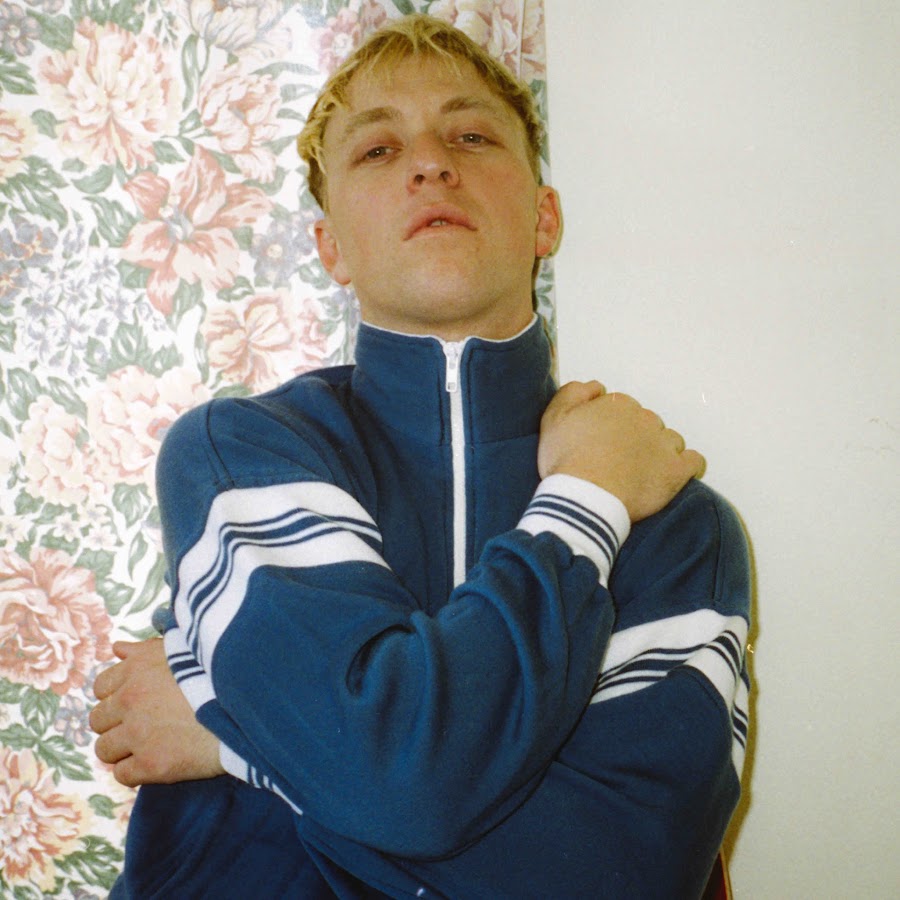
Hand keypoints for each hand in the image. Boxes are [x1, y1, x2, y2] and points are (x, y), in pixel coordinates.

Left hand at [90, 638, 224, 786]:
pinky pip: (122, 775)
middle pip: (98, 720)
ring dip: (123, 749)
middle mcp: (130, 700)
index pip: (101, 687)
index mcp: (136, 669)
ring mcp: (138, 734)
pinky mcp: (151, 764)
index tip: (135, 702)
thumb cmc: (218, 672)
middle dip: (116, 723)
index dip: (116, 696)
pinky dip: (136, 771)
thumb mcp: (180, 649)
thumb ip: (145, 650)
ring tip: (149, 745)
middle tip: (142, 725)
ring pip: (104, 750)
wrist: (248, 704)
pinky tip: (157, 761)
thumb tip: (117, 649)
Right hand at [538, 381, 704, 521]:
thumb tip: (597, 387)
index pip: (622, 408)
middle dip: (636, 437)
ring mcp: (663, 445)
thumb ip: (574, 393)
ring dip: (659, 451)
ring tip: (641, 472)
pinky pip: (694, 462)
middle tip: (617, 460)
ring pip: (669, 440)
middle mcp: (644, 419)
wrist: (585, 498)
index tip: (601, 443)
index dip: (611, 426)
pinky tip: (671, 475)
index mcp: (617, 405)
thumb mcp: (553, 418)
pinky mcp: (676, 471)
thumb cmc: (565, 461)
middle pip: (646, 423)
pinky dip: (686, 466)